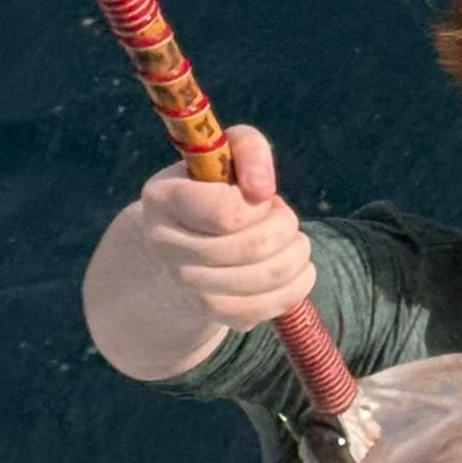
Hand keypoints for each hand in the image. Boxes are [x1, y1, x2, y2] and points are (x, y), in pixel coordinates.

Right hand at [134, 124, 313, 331]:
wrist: (182, 244)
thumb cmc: (210, 189)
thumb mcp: (225, 153)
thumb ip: (248, 149)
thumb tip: (263, 189)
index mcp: (163, 199)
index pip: (226, 212)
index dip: (260, 206)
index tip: (265, 198)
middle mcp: (166, 246)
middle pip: (251, 248)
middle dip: (285, 230)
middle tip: (288, 222)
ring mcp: (186, 286)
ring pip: (262, 280)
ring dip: (295, 260)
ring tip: (297, 245)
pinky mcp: (210, 313)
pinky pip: (262, 309)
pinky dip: (293, 290)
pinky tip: (298, 273)